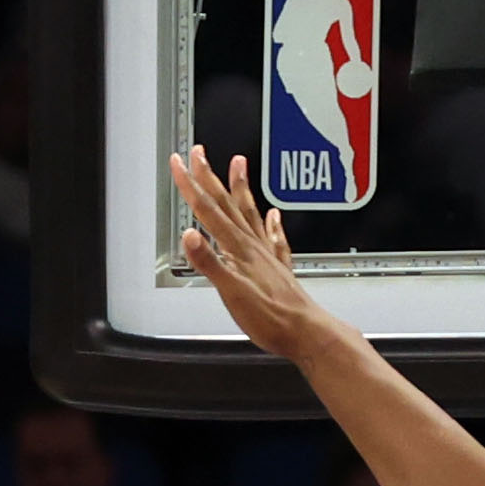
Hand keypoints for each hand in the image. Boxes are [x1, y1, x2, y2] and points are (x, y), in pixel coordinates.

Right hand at [172, 146, 321, 357]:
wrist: (305, 332)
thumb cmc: (271, 317)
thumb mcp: (231, 292)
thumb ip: (209, 262)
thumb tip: (189, 236)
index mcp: (238, 249)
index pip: (208, 210)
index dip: (190, 185)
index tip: (179, 163)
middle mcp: (253, 246)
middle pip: (226, 204)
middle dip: (209, 176)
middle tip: (199, 153)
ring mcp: (267, 255)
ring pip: (249, 212)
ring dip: (240, 187)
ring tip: (238, 163)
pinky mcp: (279, 268)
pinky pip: (274, 237)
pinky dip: (271, 223)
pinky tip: (273, 215)